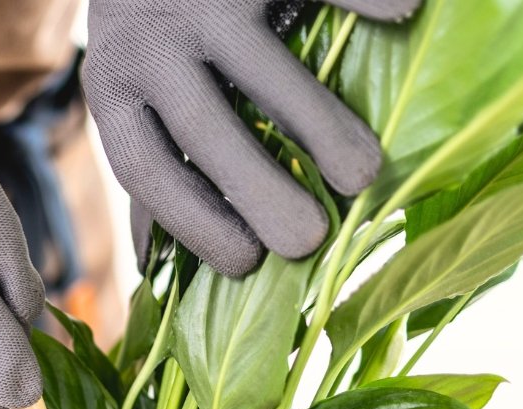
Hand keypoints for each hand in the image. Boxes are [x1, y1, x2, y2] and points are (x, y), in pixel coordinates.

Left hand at [85, 0, 420, 275]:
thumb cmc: (155, 27)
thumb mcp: (130, 90)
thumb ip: (152, 161)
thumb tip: (152, 269)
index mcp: (115, 87)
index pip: (145, 168)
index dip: (192, 221)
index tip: (247, 263)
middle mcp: (149, 40)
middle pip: (204, 127)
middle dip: (256, 188)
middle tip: (309, 241)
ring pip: (262, 65)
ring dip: (318, 123)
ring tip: (364, 175)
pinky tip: (406, 14)